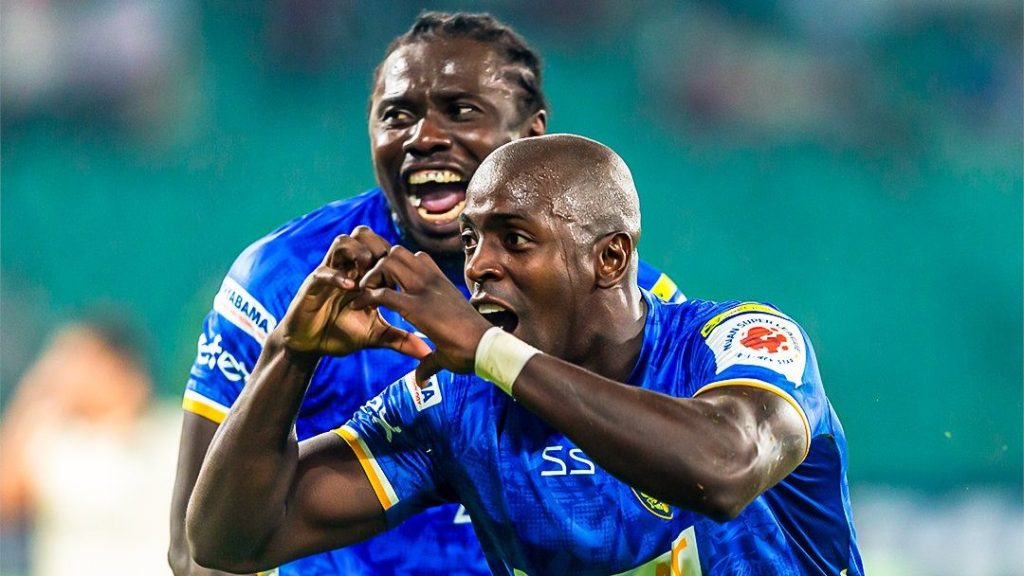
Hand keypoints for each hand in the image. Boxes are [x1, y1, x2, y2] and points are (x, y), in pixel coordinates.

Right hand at [273, 227, 430, 359]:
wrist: (309, 346)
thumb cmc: (342, 335)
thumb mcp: (375, 335)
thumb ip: (399, 338)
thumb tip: (425, 351)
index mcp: (364, 274)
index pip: (382, 248)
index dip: (394, 258)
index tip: (403, 281)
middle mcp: (347, 268)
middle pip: (364, 234)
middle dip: (378, 247)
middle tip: (385, 270)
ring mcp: (330, 272)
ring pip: (343, 241)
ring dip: (358, 252)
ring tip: (366, 273)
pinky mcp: (313, 284)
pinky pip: (324, 270)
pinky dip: (338, 276)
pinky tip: (350, 288)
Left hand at [353, 246, 492, 381]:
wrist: (486, 349)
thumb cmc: (472, 349)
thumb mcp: (446, 349)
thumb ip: (428, 361)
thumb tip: (421, 381)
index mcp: (441, 285)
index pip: (417, 257)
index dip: (397, 266)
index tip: (386, 284)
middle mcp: (432, 282)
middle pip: (397, 252)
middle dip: (378, 264)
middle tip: (370, 285)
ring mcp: (424, 292)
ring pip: (388, 262)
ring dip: (371, 275)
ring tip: (364, 291)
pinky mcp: (416, 308)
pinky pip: (382, 292)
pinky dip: (365, 297)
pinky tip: (357, 306)